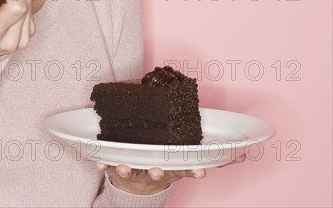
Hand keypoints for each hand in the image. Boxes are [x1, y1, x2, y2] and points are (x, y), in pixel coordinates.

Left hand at [96, 153, 246, 195]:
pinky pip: (106, 164)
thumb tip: (243, 154)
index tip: (199, 172)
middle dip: (158, 172)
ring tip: (122, 166)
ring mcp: (135, 170)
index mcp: (172, 167)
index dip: (192, 172)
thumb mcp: (186, 162)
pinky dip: (101, 163)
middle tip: (158, 170)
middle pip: (158, 172)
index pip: (185, 170)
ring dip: (126, 169)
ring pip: (131, 170)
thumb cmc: (162, 162)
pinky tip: (97, 161)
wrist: (135, 184)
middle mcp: (154, 170)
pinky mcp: (116, 166)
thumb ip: (212, 157)